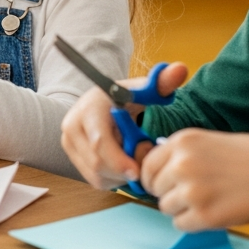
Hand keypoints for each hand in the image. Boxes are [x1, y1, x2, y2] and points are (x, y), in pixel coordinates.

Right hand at [60, 62, 188, 188]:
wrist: (102, 103)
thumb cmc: (126, 97)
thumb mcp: (145, 89)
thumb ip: (162, 82)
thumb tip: (180, 69)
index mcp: (90, 107)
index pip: (100, 142)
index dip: (119, 160)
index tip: (139, 171)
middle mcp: (72, 124)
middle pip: (97, 162)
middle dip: (123, 171)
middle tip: (143, 169)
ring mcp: (68, 141)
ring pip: (95, 174)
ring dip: (119, 176)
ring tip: (134, 163)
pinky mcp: (71, 155)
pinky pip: (93, 178)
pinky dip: (112, 179)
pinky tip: (123, 166)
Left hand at [142, 130, 248, 229]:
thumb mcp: (210, 141)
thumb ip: (183, 154)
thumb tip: (161, 171)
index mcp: (182, 142)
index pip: (148, 164)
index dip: (154, 178)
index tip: (159, 185)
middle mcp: (181, 164)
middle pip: (155, 188)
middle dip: (170, 193)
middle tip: (193, 194)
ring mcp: (191, 190)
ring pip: (166, 208)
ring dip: (182, 209)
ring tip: (207, 202)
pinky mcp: (203, 215)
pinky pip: (180, 225)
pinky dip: (193, 223)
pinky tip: (213, 213)